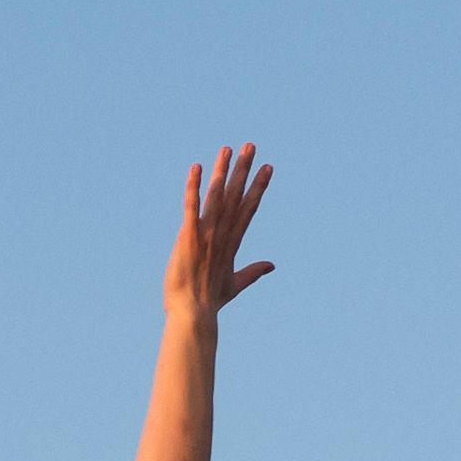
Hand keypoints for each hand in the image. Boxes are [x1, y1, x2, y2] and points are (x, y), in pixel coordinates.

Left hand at [164, 145, 275, 320]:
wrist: (192, 314)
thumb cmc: (209, 301)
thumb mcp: (235, 285)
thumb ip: (253, 272)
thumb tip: (272, 266)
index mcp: (232, 243)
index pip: (248, 209)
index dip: (258, 187)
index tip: (267, 167)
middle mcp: (222, 235)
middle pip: (236, 196)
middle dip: (244, 170)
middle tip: (251, 146)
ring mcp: (206, 235)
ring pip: (217, 197)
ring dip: (222, 171)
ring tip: (228, 149)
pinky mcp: (189, 238)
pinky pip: (191, 207)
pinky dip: (193, 188)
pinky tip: (196, 168)